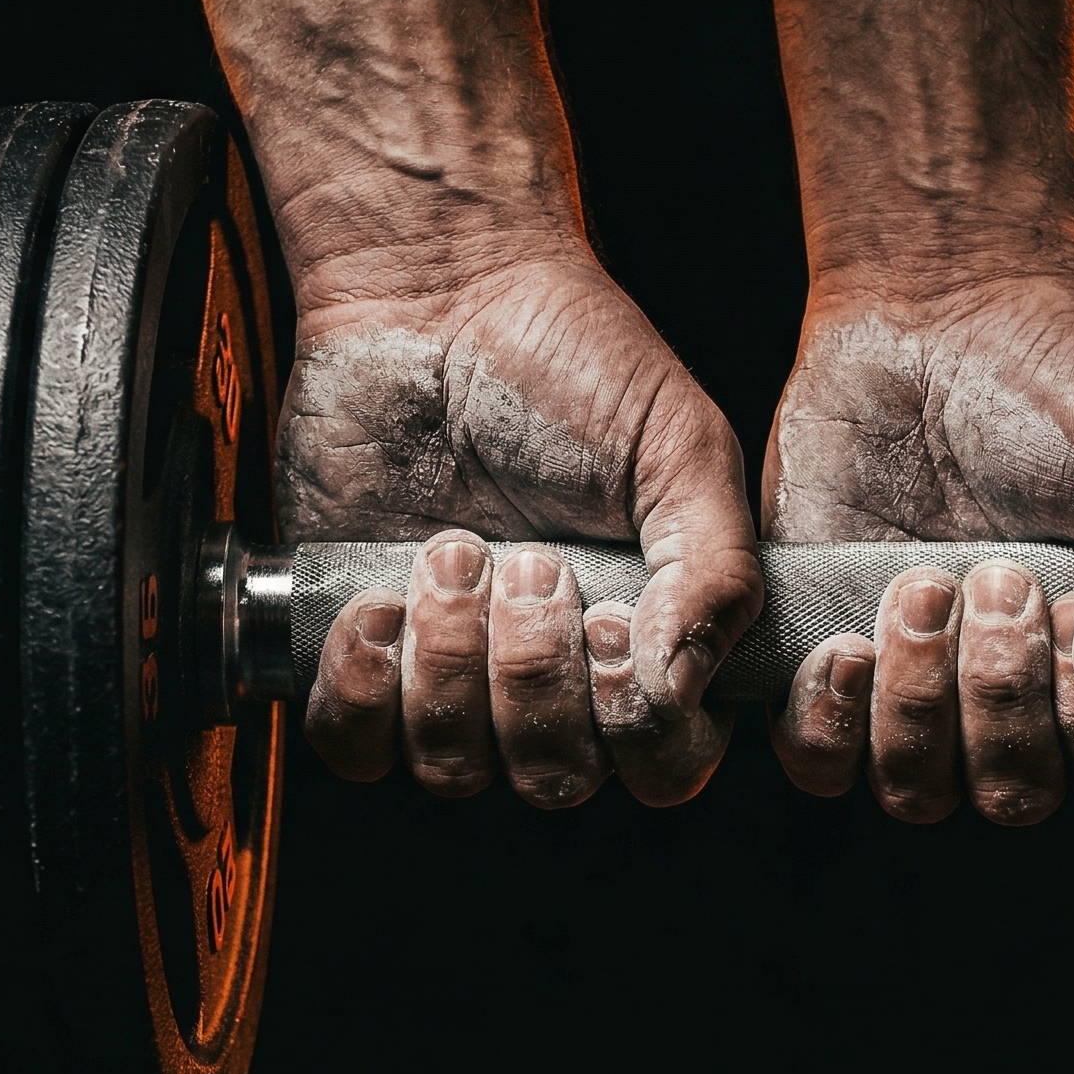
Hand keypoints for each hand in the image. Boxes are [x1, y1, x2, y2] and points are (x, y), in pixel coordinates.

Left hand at [285, 245, 762, 807]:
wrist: (437, 296)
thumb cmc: (574, 360)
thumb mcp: (682, 449)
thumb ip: (717, 571)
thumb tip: (683, 686)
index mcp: (651, 645)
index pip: (664, 763)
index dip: (641, 726)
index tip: (617, 625)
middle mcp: (555, 679)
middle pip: (554, 777)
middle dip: (536, 676)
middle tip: (529, 563)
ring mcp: (454, 674)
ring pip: (454, 766)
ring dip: (452, 666)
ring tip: (451, 552)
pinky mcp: (363, 655)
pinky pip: (356, 745)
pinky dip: (364, 687)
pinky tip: (378, 602)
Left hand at [764, 268, 1073, 822]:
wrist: (936, 308)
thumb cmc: (1064, 378)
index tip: (1069, 618)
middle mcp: (1013, 695)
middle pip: (1013, 797)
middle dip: (1001, 699)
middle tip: (993, 577)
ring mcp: (916, 685)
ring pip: (915, 790)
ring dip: (918, 704)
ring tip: (921, 585)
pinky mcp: (824, 657)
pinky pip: (818, 758)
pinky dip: (829, 720)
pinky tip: (847, 637)